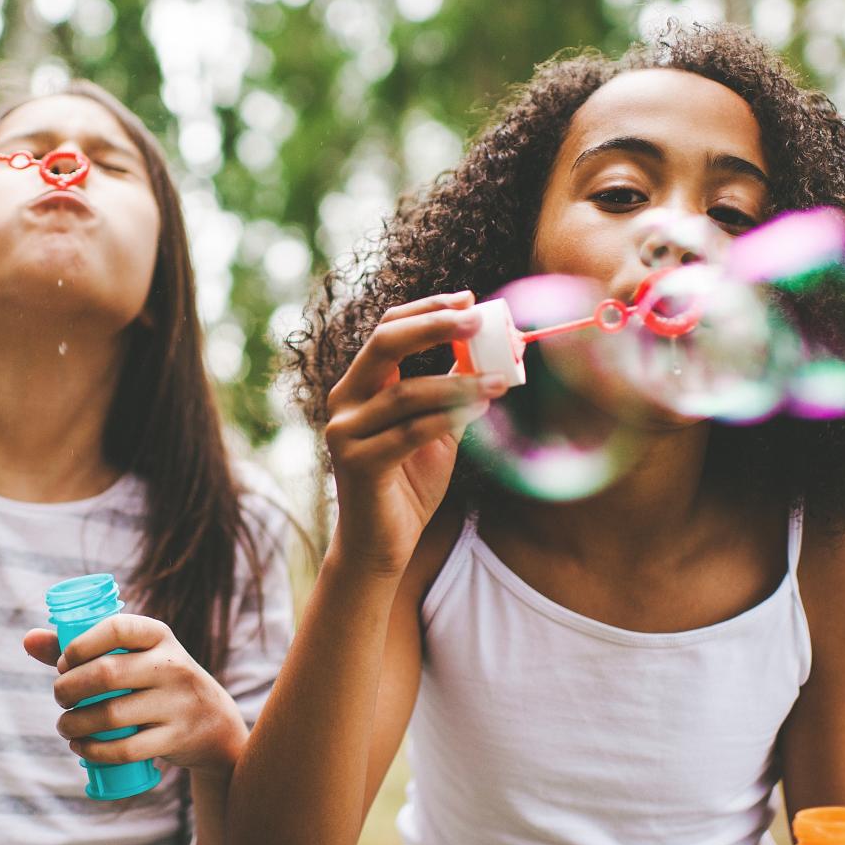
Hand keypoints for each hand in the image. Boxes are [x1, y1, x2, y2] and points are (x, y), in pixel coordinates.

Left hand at [22, 615, 246, 779]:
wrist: (214, 723)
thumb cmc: (157, 682)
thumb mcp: (133, 657)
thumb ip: (81, 648)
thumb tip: (27, 639)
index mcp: (159, 636)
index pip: (116, 627)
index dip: (80, 645)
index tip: (64, 663)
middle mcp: (173, 665)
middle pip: (107, 674)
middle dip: (69, 689)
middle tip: (59, 698)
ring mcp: (178, 703)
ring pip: (112, 715)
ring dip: (74, 723)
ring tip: (64, 725)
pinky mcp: (176, 738)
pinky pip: (126, 749)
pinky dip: (94, 751)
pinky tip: (80, 746)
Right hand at [324, 292, 506, 576]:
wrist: (381, 545)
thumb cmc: (408, 483)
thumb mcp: (434, 428)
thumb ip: (450, 391)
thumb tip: (488, 350)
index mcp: (360, 386)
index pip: (387, 329)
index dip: (426, 309)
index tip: (470, 299)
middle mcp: (344, 402)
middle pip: (385, 344)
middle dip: (434, 325)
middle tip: (478, 319)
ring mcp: (346, 432)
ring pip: (405, 392)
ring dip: (458, 382)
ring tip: (500, 380)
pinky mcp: (359, 464)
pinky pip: (409, 432)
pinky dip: (447, 418)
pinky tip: (480, 409)